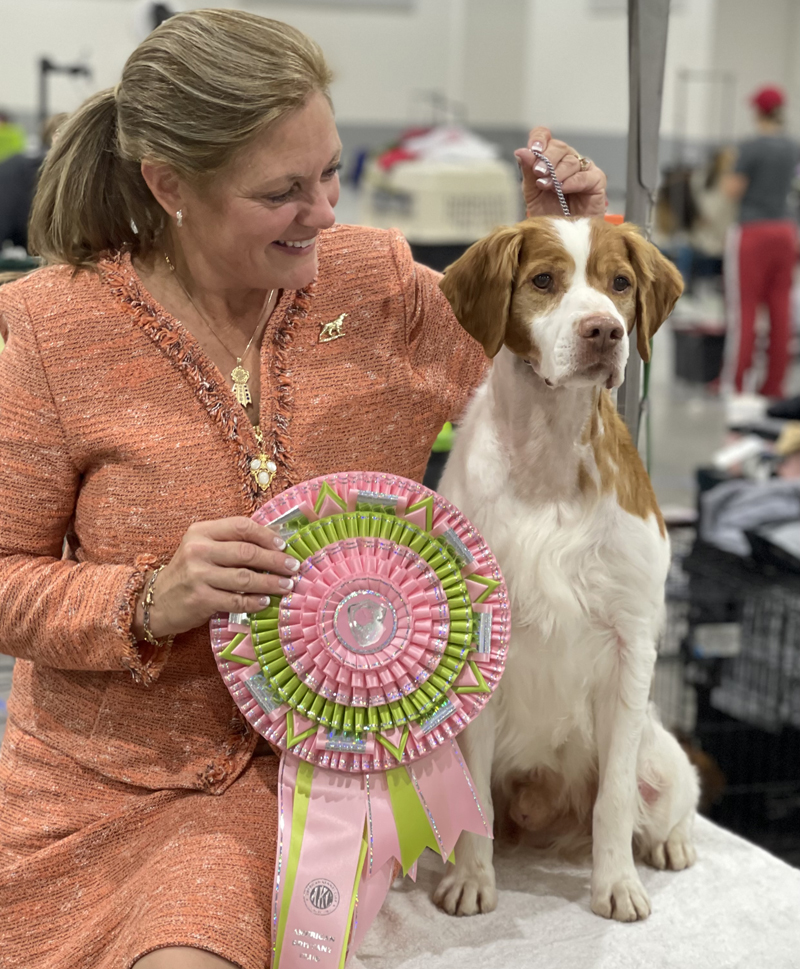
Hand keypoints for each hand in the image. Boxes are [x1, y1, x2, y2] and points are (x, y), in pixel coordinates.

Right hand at [133, 516, 299, 640]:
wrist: (155, 600)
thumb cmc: (188, 572)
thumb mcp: (203, 548)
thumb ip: (231, 542)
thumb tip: (275, 543)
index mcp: (201, 532)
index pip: (240, 526)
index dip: (266, 535)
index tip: (284, 545)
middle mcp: (198, 550)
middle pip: (247, 552)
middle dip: (275, 560)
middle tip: (294, 567)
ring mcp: (198, 575)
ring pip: (245, 578)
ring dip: (271, 583)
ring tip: (287, 585)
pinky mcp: (200, 599)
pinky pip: (236, 600)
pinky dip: (254, 602)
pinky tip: (266, 602)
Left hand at [515, 126, 607, 217]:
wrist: (562, 240)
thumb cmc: (549, 216)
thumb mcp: (532, 194)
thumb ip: (528, 172)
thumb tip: (521, 152)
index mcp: (550, 160)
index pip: (545, 137)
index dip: (539, 138)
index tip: (533, 148)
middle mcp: (567, 161)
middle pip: (559, 147)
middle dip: (547, 159)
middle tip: (539, 173)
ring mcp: (583, 170)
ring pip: (571, 161)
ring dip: (557, 173)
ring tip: (548, 186)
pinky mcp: (596, 182)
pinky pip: (585, 176)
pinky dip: (572, 181)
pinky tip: (563, 188)